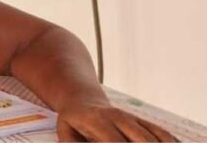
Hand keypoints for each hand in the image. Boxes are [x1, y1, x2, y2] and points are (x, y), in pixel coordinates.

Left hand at [56, 97, 176, 141]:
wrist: (82, 98)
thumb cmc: (72, 121)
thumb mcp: (65, 132)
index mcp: (97, 120)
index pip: (115, 142)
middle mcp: (119, 117)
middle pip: (142, 140)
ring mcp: (133, 118)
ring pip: (155, 137)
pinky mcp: (143, 122)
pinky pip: (162, 133)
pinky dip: (170, 142)